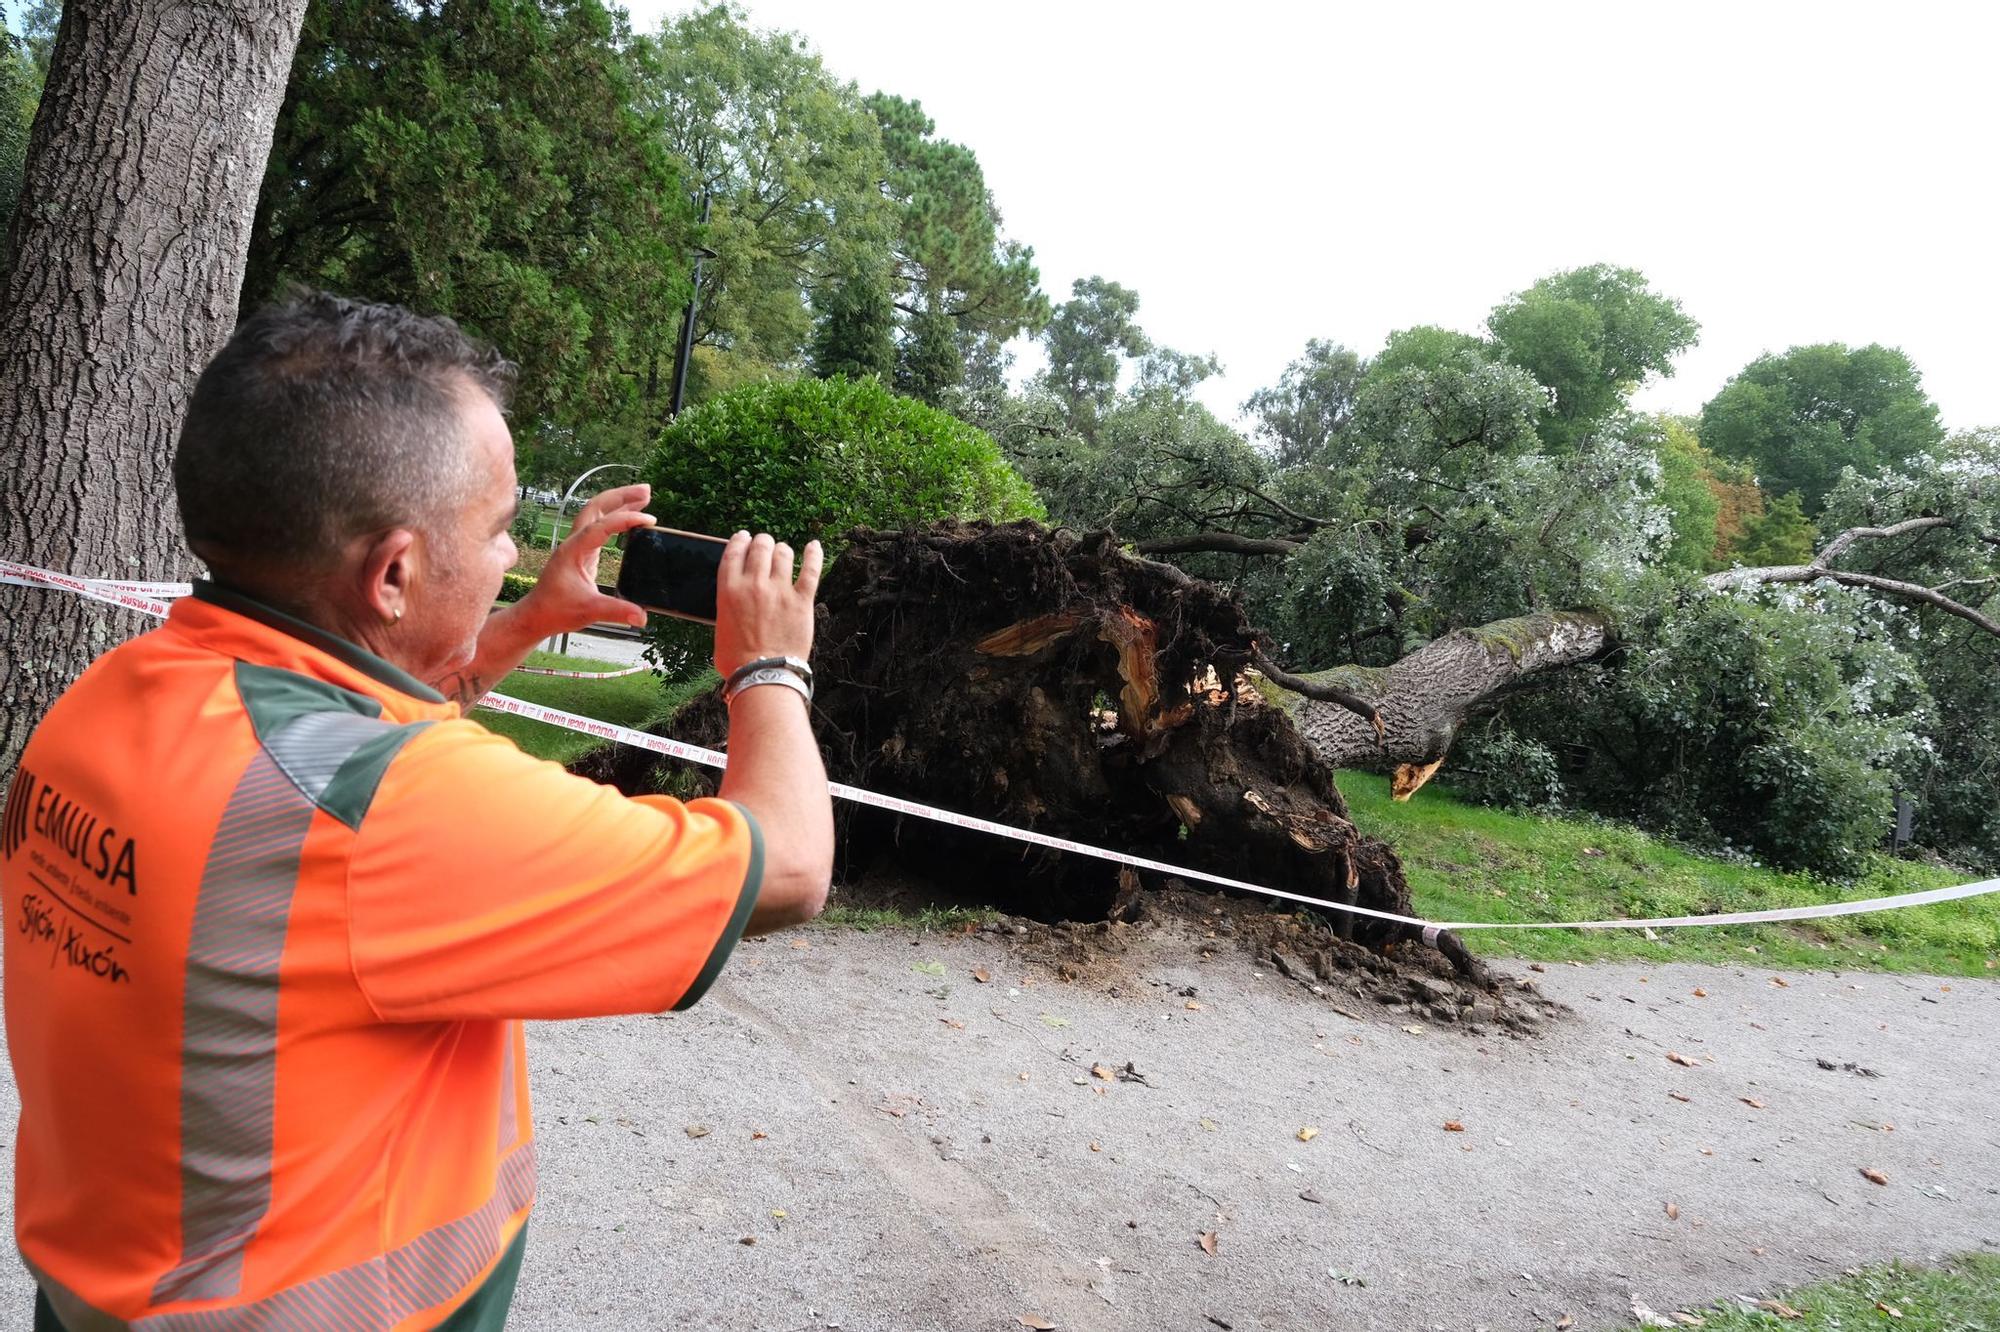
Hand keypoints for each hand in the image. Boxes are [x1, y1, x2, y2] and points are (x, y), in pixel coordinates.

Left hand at [520, 483, 654, 634]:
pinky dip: (616, 516)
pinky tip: (630, 519)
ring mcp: (576, 544)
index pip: (601, 526)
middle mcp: (573, 542)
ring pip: (596, 512)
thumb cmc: (555, 611)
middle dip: (621, 496)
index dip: (625, 519)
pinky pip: (599, 525)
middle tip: (647, 490)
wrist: (536, 616)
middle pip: (596, 506)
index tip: (649, 520)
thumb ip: (616, 612)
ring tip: (644, 496)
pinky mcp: (581, 551)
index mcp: (573, 551)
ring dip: (619, 502)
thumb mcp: (589, 612)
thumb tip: (642, 617)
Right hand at [714, 532, 821, 676]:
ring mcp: (779, 591)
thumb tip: (735, 601)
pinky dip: (814, 554)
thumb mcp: (721, 626)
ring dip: (783, 550)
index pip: (734, 551)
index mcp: (728, 589)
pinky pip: (811, 570)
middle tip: (766, 545)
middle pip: (760, 547)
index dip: (740, 540)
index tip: (744, 538)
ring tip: (783, 552)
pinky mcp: (801, 601)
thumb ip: (728, 606)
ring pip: (783, 554)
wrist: (762, 676)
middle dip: (763, 542)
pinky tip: (814, 546)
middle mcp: (753, 584)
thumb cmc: (737, 659)